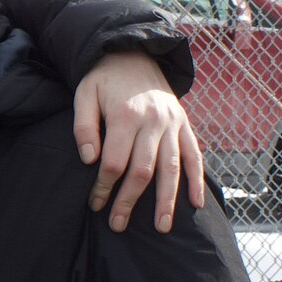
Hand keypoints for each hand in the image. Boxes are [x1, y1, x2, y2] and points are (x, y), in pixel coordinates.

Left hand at [73, 50, 205, 232]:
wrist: (135, 53)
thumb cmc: (104, 80)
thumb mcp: (84, 95)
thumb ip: (83, 127)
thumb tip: (90, 160)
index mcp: (126, 115)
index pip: (115, 162)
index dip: (104, 187)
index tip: (95, 205)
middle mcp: (153, 121)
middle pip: (143, 170)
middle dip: (130, 201)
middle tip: (119, 225)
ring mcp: (173, 124)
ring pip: (172, 168)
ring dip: (167, 200)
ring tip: (161, 227)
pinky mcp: (184, 124)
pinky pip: (195, 155)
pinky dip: (197, 180)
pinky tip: (196, 204)